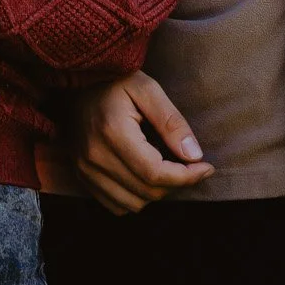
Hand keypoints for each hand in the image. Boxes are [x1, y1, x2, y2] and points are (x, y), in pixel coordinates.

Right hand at [72, 71, 214, 213]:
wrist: (77, 79)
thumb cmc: (116, 80)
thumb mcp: (148, 88)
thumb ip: (172, 121)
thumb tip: (195, 156)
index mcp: (112, 131)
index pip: (155, 173)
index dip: (186, 177)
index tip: (207, 167)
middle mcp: (94, 156)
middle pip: (147, 192)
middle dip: (176, 183)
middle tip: (191, 165)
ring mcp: (84, 169)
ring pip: (133, 204)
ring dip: (156, 192)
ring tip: (165, 167)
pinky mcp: (80, 176)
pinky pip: (116, 205)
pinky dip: (135, 197)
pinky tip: (143, 174)